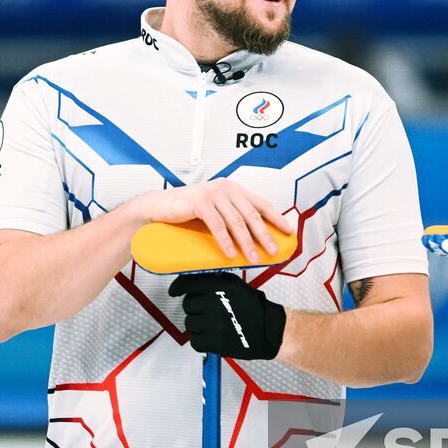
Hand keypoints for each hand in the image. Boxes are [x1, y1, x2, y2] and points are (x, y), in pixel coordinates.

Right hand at [130, 179, 293, 264]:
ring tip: (254, 258)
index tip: (289, 231)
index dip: (277, 218)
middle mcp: (226, 188)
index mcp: (233, 188)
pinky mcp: (200, 201)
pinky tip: (232, 254)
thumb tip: (254, 238)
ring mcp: (213, 193)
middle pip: (252, 214)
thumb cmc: (187, 212)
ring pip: (237, 222)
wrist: (158, 207)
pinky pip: (217, 225)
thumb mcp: (215, 211)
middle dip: (265, 235)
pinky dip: (226, 241)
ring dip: (247, 243)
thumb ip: (232, 217)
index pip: (261, 203)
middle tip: (274, 251)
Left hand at [170, 272, 285, 359]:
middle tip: (207, 311)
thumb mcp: (237, 285)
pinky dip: (200, 340)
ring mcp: (213, 324)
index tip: (174, 291)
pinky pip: (195, 341)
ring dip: (198, 325)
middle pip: (188, 304)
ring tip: (212, 325)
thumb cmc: (255, 308)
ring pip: (190, 323)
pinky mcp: (214, 342)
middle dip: (195, 308)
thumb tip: (199, 275)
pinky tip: (211, 337)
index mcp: (219, 287)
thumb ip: (218, 279)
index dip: (177, 287)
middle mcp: (214, 303)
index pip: (188, 284)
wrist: (269, 330)